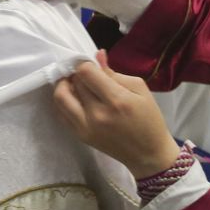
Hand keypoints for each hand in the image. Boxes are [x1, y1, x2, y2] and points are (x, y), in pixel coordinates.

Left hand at [52, 51, 180, 178]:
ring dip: (65, 86)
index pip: (85, 72)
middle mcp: (97, 114)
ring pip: (60, 97)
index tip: (92, 65)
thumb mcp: (140, 90)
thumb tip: (97, 55)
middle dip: (78, 74)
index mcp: (116, 100)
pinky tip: (76, 99)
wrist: (147, 153)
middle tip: (87, 75)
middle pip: (73, 82)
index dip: (86, 64)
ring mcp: (85, 127)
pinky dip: (65, 101)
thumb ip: (114, 73)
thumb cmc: (149, 119)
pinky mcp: (79, 136)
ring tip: (76, 84)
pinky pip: (61, 113)